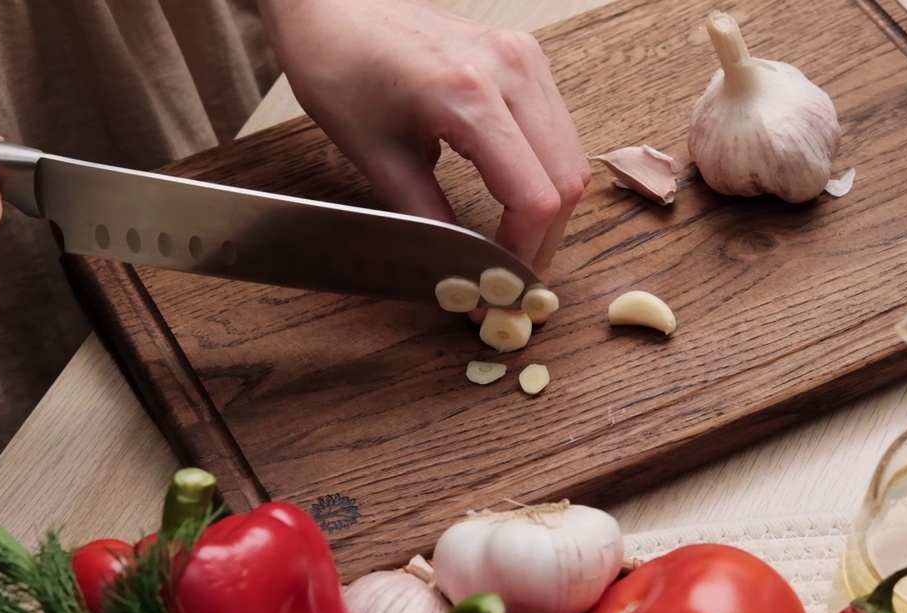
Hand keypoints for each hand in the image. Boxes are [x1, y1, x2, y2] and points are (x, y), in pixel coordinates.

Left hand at [259, 0, 589, 275]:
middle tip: (510, 282)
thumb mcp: (374, 155)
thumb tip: (461, 276)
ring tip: (515, 249)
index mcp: (467, 94)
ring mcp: (526, 60)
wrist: (334, 2)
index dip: (522, 255)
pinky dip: (548, 178)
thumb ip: (425, 219)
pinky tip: (519, 204)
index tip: (499, 289)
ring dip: (551, 214)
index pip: (533, 197)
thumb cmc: (339, 63)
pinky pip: (560, 133)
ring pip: (572, 161)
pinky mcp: (527, 59)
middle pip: (565, 183)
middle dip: (543, 243)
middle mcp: (510, 71)